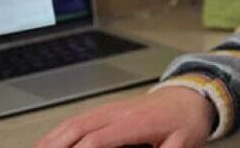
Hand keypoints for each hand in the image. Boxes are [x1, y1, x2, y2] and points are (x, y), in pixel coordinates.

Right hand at [36, 86, 214, 147]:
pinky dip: (59, 132)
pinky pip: (77, 119)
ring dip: (51, 139)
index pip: (98, 139)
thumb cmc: (185, 121)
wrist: (190, 97)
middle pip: (78, 128)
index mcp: (135, 122)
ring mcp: (110, 109)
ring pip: (73, 122)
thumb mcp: (183, 145)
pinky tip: (48, 143)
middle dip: (56, 146)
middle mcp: (118, 112)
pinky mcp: (107, 110)